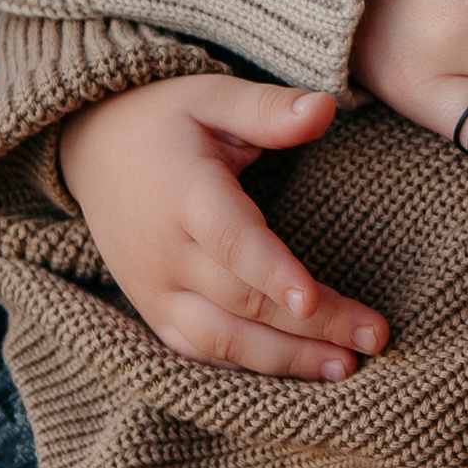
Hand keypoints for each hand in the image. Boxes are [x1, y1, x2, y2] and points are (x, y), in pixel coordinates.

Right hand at [59, 75, 382, 380]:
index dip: (271, 271)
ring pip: (221, 340)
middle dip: (310, 324)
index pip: (229, 240)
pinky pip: (199, 352)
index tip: (312, 298)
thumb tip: (327, 108)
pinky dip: (247, 368)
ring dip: (285, 359)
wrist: (92, 150)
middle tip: (375, 336)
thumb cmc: (164, 121)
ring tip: (346, 366)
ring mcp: (154, 289)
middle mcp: (164, 252)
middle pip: (240, 300)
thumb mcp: (212, 97)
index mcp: (183, 193)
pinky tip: (299, 371)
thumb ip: (268, 109)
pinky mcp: (153, 312)